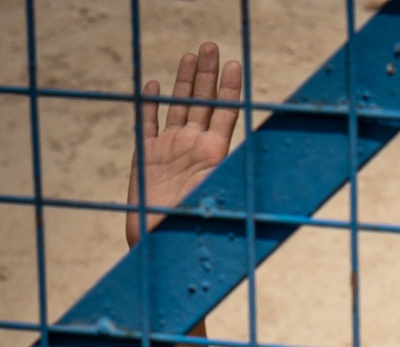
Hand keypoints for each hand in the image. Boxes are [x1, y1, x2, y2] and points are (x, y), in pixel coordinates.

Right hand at [126, 43, 240, 246]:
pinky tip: (154, 85)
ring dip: (183, 81)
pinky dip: (151, 104)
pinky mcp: (147, 157)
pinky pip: (147, 123)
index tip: (234, 63)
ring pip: (177, 107)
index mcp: (213, 156)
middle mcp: (193, 149)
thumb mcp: (216, 199)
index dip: (230, 88)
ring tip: (191, 54)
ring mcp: (170, 151)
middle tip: (210, 45)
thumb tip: (252, 169)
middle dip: (207, 74)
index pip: (225, 113)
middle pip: (202, 102)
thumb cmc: (192, 229)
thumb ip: (227, 178)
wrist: (161, 248)